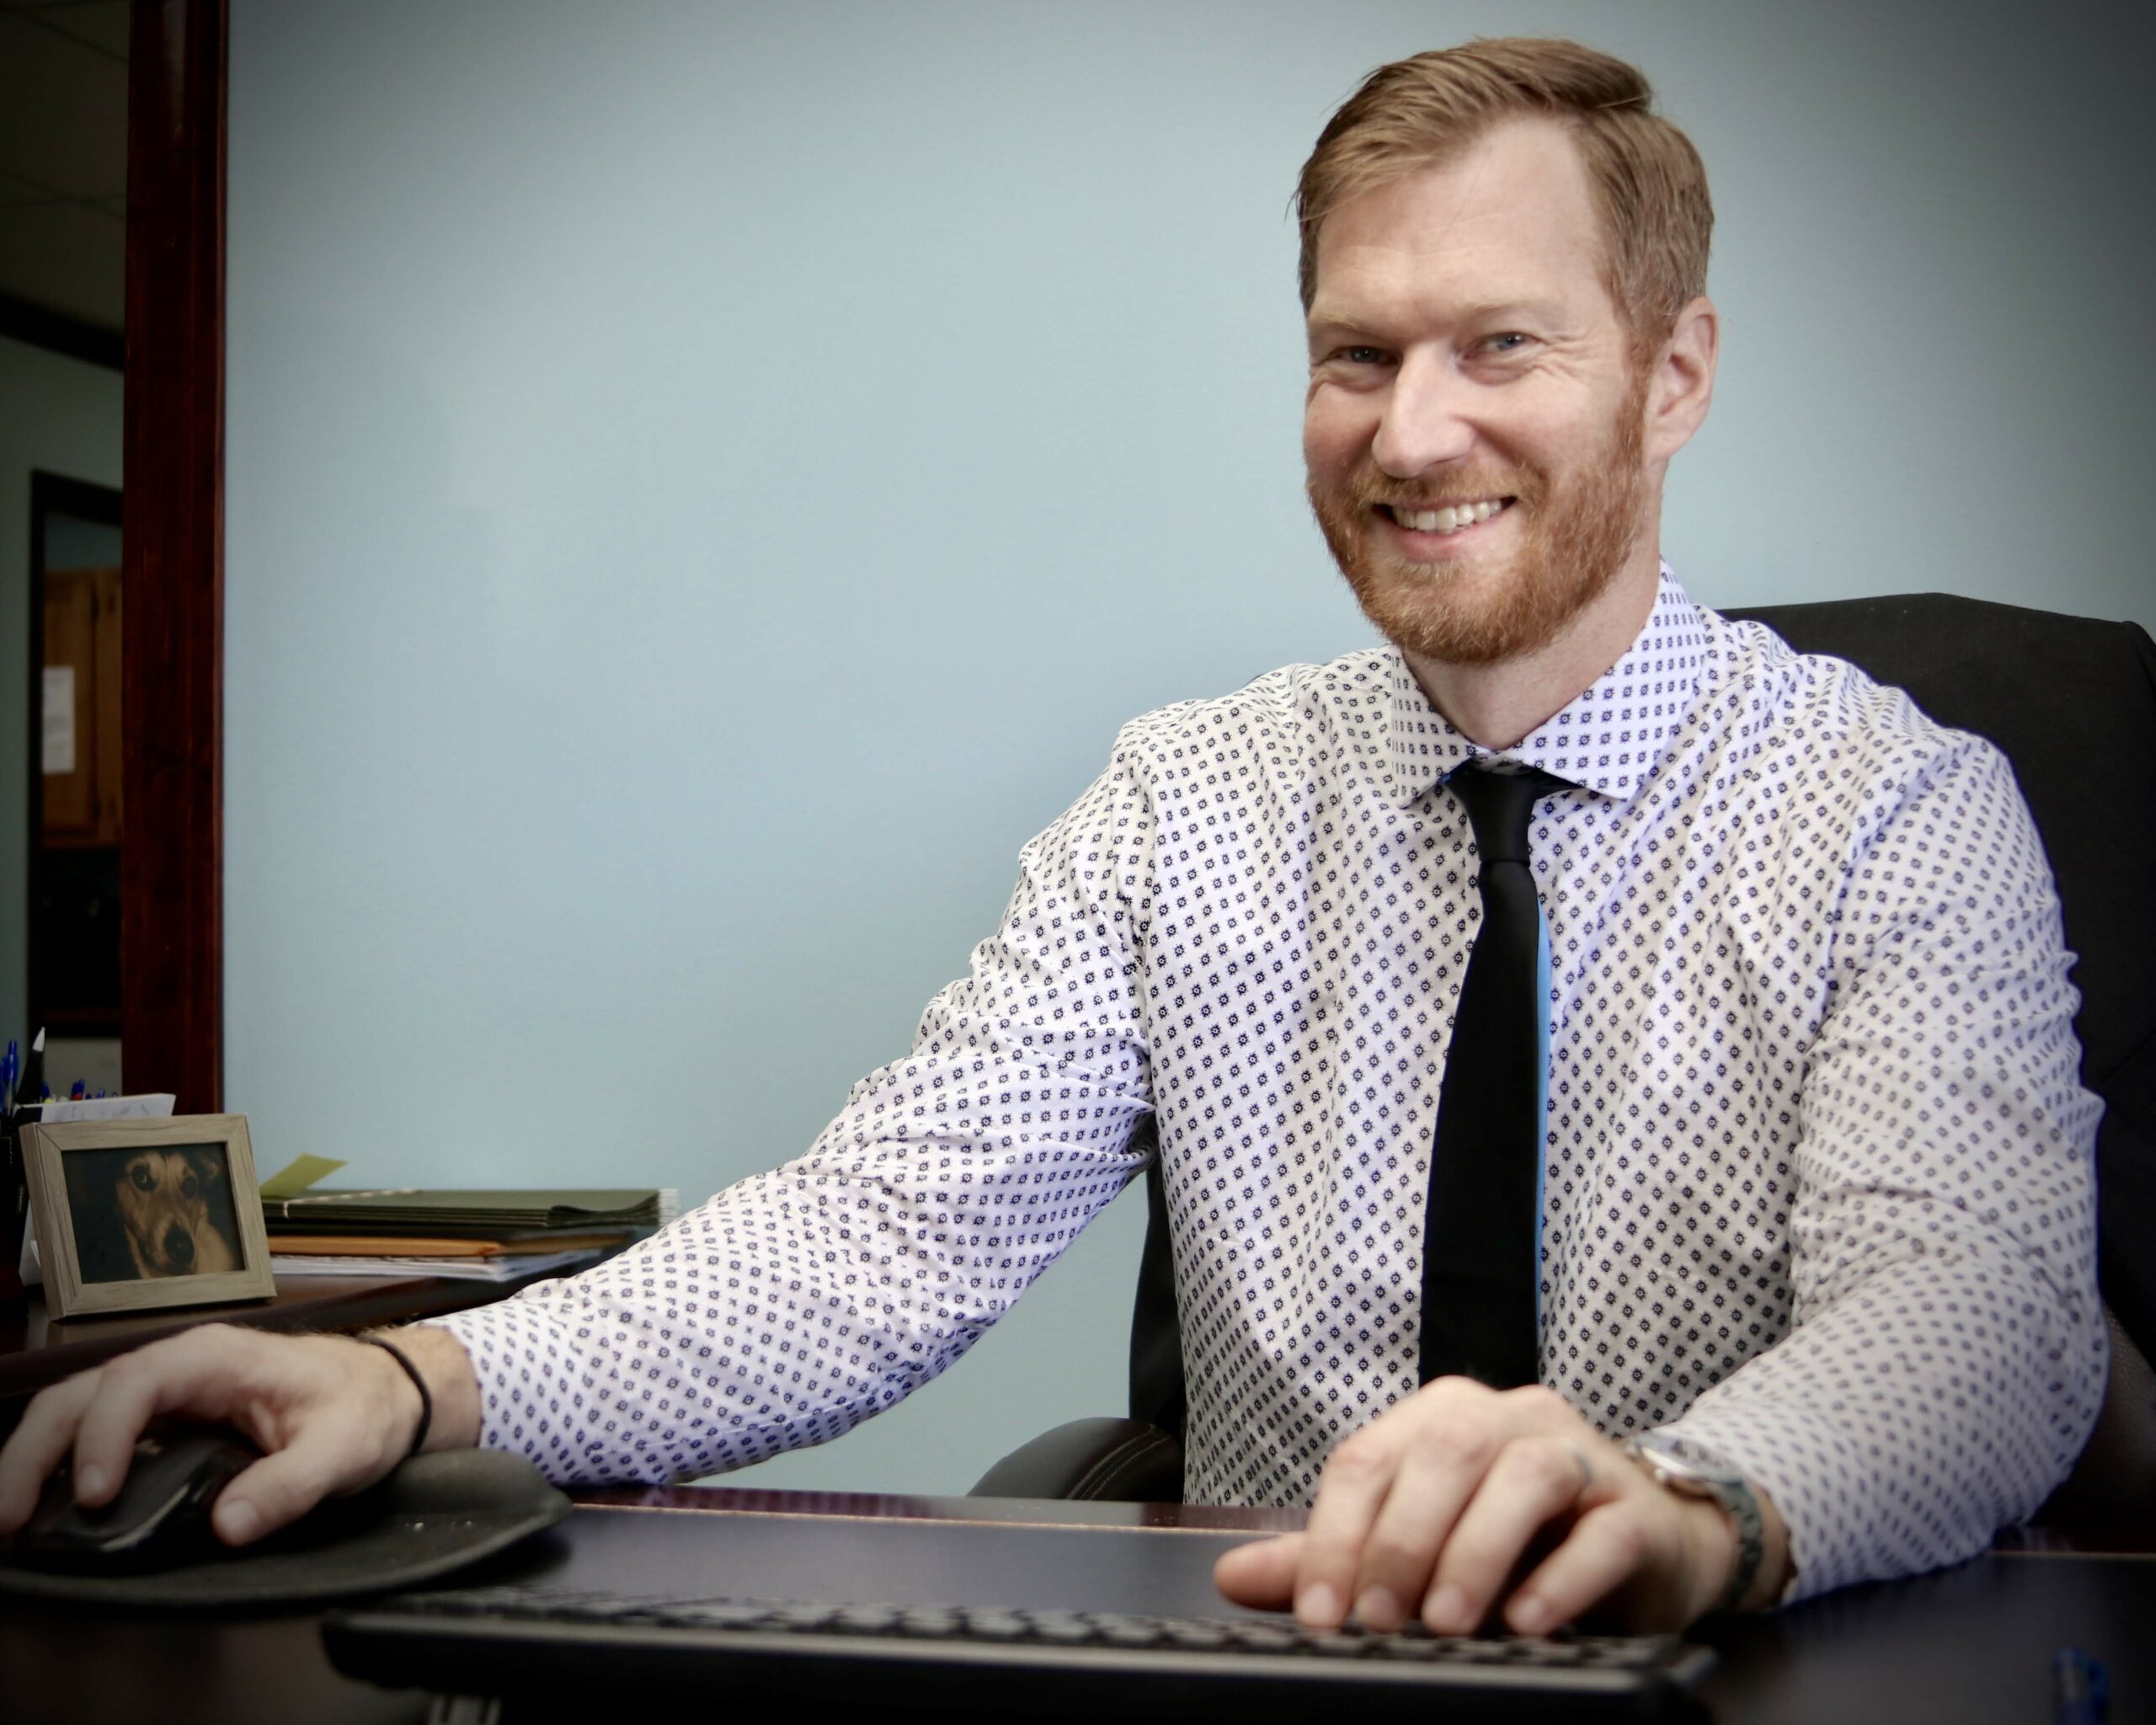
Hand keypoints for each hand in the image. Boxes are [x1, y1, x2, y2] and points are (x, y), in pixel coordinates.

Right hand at [0, 1323, 477, 1547]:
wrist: (388, 1390)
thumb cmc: (365, 1405)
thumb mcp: (344, 1447)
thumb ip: (291, 1484)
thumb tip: (230, 1525)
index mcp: (220, 1357)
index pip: (138, 1383)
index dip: (105, 1435)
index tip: (94, 1494)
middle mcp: (184, 1366)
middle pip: (85, 1393)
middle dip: (36, 1448)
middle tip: (11, 1516)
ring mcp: (170, 1391)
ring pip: (80, 1409)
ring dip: (36, 1457)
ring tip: (11, 1519)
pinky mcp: (168, 1420)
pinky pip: (100, 1432)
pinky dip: (62, 1465)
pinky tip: (45, 1509)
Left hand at [1214, 1379, 1772, 1635]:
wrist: (1646, 1543)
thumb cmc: (1517, 1539)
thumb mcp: (1417, 1545)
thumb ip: (1333, 1556)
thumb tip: (1233, 1577)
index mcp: (1439, 1418)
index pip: (1369, 1458)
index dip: (1336, 1534)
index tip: (1319, 1611)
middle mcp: (1507, 1418)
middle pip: (1444, 1452)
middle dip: (1403, 1539)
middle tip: (1380, 1620)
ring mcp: (1578, 1454)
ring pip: (1525, 1475)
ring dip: (1478, 1550)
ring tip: (1449, 1622)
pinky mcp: (1635, 1508)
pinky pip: (1602, 1530)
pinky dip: (1562, 1576)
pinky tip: (1530, 1618)